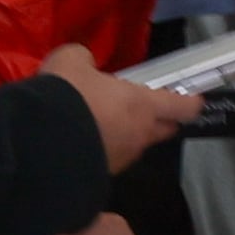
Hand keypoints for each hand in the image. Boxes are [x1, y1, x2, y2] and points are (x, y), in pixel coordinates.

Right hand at [39, 42, 205, 168]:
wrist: (40, 141)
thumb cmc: (67, 94)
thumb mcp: (71, 60)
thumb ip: (84, 60)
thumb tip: (85, 63)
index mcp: (142, 105)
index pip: (181, 107)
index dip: (190, 103)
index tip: (194, 100)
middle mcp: (139, 134)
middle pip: (164, 131)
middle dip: (161, 121)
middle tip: (147, 110)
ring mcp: (121, 158)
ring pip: (135, 145)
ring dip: (128, 135)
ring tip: (104, 125)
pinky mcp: (101, 174)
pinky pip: (110, 159)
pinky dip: (104, 149)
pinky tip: (84, 141)